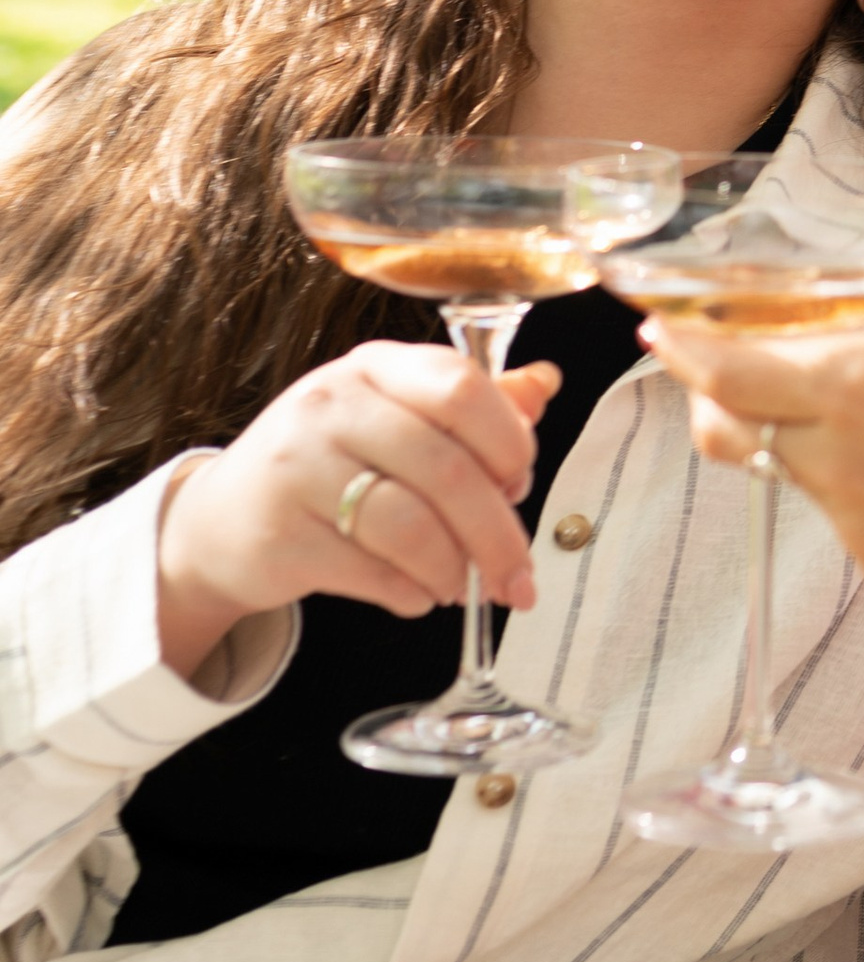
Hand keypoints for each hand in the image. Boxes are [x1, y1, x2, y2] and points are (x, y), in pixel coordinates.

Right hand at [157, 345, 554, 683]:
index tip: (520, 485)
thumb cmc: (329, 466)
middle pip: (447, 468)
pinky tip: (416, 595)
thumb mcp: (394, 420)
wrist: (220, 523)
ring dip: (453, 570)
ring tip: (458, 587)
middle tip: (517, 577)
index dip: (508, 442)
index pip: (461, 387)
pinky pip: (371, 571)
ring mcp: (298, 466)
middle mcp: (331, 404)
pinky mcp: (280, 532)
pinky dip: (410, 593)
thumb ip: (472, 407)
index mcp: (374, 367)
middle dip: (497, 534)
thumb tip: (544, 385)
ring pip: (411, 526)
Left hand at [638, 164, 863, 676]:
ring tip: (827, 401)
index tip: (653, 325)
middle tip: (716, 359)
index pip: (729, 370)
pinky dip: (840, 479)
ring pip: (780, 468)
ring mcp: (853, 523)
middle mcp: (837, 459)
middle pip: (727, 426)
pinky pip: (834, 513)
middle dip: (710, 391)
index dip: (683, 348)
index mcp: (860, 388)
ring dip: (779, 431)